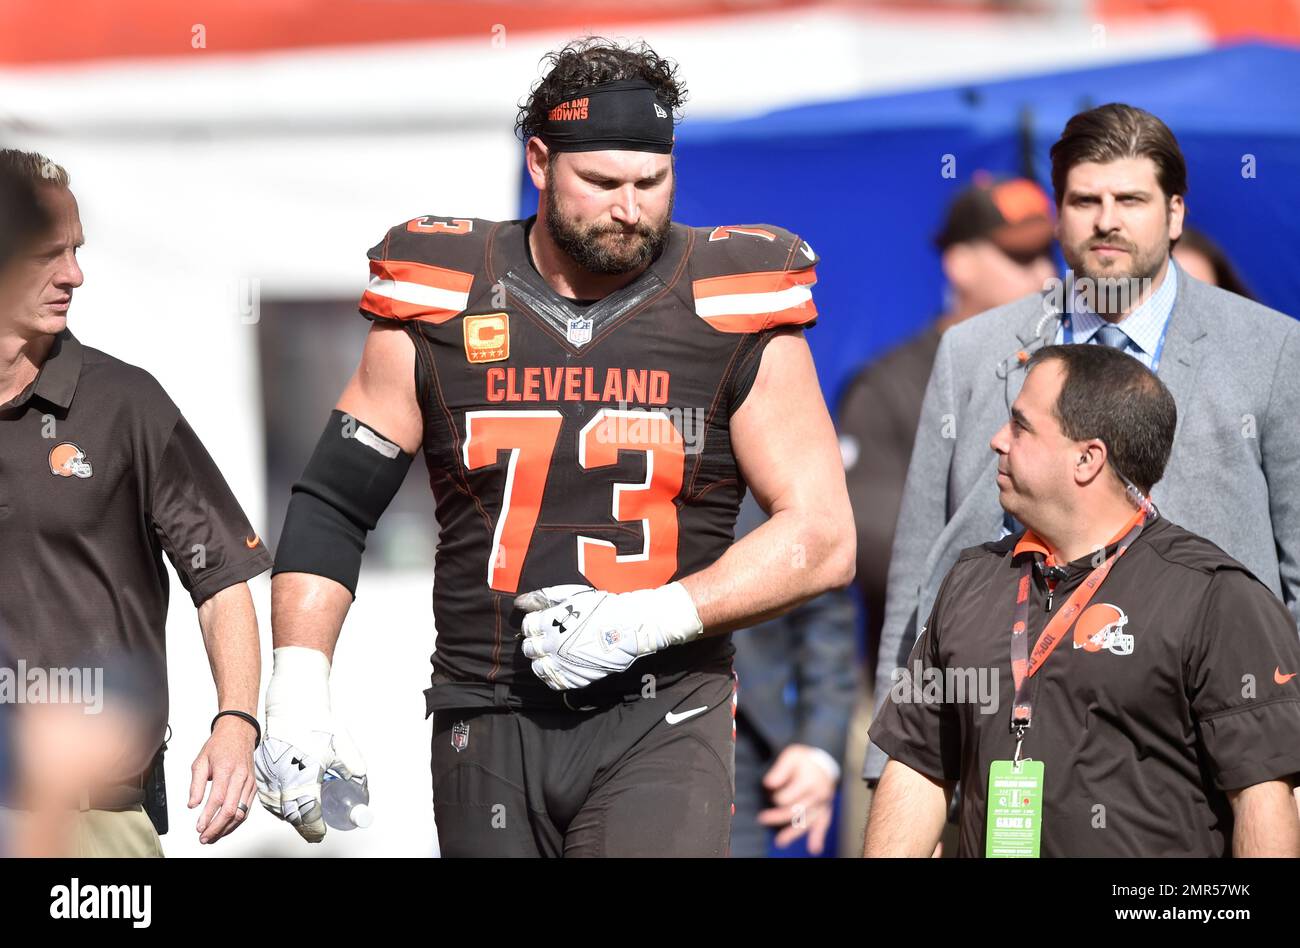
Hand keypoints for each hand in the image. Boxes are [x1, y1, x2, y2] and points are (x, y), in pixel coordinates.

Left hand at [189, 714, 257, 844]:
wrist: (239, 732)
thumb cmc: (220, 745)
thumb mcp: (200, 761)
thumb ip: (196, 784)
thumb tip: (193, 804)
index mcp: (226, 770)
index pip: (218, 799)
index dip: (208, 816)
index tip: (199, 827)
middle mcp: (241, 777)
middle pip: (231, 810)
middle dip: (217, 828)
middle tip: (204, 837)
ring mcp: (249, 782)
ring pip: (241, 813)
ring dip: (227, 828)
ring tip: (213, 836)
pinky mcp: (253, 786)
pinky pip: (247, 809)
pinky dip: (236, 821)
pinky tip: (226, 827)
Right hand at [253, 646, 366, 842]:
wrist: (294, 702)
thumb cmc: (317, 722)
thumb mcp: (344, 747)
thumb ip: (355, 771)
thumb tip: (361, 788)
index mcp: (304, 776)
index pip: (309, 814)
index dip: (315, 828)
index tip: (321, 832)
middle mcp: (283, 778)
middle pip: (291, 815)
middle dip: (303, 824)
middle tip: (315, 827)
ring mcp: (269, 773)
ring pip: (276, 806)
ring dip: (289, 814)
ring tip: (303, 814)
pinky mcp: (261, 768)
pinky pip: (266, 793)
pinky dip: (276, 802)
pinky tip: (287, 799)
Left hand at [515, 582, 702, 689]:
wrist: (630, 626)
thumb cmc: (602, 607)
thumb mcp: (572, 596)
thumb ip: (544, 598)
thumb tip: (520, 603)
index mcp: (549, 623)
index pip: (527, 627)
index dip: (534, 624)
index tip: (543, 623)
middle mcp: (552, 646)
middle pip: (529, 649)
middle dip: (536, 643)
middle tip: (548, 639)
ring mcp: (563, 664)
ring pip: (538, 668)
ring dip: (543, 661)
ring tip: (554, 655)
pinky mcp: (576, 678)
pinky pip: (555, 682)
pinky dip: (555, 676)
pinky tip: (561, 667)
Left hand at [758, 744, 837, 853]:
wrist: (825, 761)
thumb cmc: (805, 759)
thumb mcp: (791, 756)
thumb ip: (780, 770)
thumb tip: (768, 784)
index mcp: (809, 781)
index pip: (788, 798)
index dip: (776, 797)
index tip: (771, 792)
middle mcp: (818, 795)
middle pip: (795, 812)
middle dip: (777, 817)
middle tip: (761, 818)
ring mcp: (822, 804)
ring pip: (807, 822)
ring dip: (793, 833)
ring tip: (780, 842)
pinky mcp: (825, 810)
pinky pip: (823, 825)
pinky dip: (818, 838)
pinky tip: (814, 849)